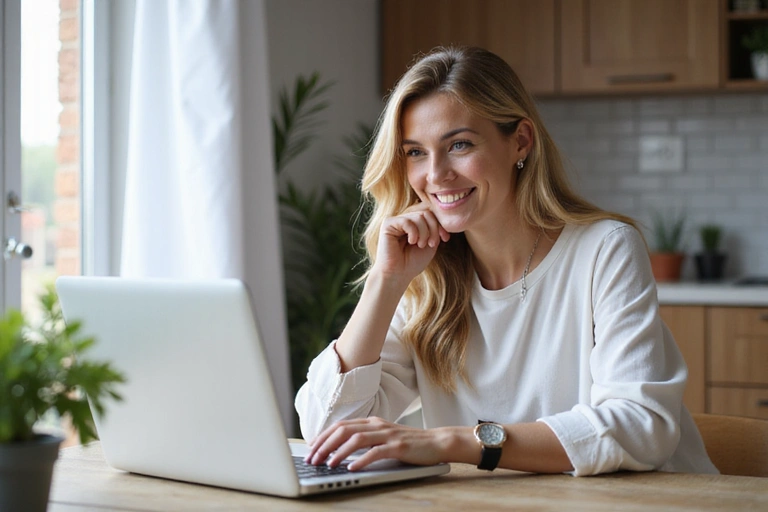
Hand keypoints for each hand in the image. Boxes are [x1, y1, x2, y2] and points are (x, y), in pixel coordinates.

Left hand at [305, 417, 453, 470]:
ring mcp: (388, 434)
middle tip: (312, 459)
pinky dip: (362, 460)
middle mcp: (377, 425)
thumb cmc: (409, 443)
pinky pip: (376, 452)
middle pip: (344, 430)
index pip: (341, 426)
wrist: (436, 442)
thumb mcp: (383, 437)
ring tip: (327, 464)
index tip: (310, 449)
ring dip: (338, 452)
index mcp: (371, 422)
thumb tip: (340, 450)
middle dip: (324, 445)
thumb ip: (365, 440)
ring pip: (356, 440)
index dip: (323, 436)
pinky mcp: (398, 446)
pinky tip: (352, 468)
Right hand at [373, 203, 449, 286]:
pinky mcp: (387, 224)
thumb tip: (441, 213)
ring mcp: (396, 221)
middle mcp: (404, 219)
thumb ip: (435, 227)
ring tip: (421, 245)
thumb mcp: (431, 242)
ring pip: (418, 216)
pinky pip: (407, 221)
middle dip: (433, 229)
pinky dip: (414, 232)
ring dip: (424, 232)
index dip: (440, 224)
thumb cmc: (413, 262)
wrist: (398, 275)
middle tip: (432, 244)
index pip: (431, 213)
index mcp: (414, 223)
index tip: (445, 239)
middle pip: (426, 213)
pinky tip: (411, 242)